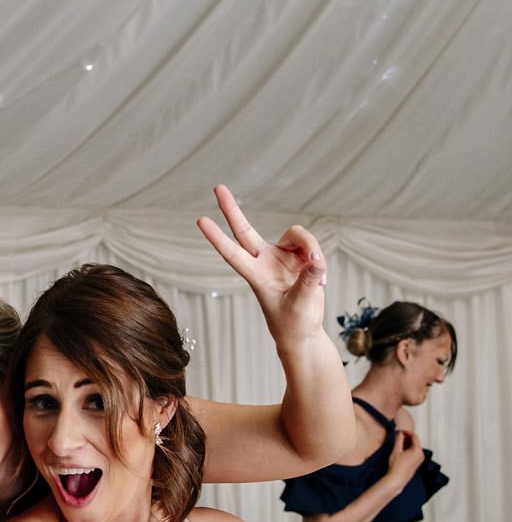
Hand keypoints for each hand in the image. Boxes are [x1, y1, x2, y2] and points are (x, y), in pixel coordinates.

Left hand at [197, 185, 326, 345]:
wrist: (304, 333)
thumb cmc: (294, 325)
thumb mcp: (300, 305)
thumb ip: (307, 281)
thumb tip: (316, 260)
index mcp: (255, 276)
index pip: (232, 253)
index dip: (217, 237)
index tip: (200, 220)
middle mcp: (265, 261)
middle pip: (245, 230)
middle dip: (231, 209)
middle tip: (217, 187)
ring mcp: (282, 257)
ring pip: (297, 234)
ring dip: (311, 248)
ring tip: (319, 274)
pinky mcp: (300, 257)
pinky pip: (310, 244)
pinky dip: (319, 258)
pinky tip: (321, 278)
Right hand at [386, 428, 423, 484]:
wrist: (396, 480)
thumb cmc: (396, 467)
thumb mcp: (396, 450)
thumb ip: (399, 440)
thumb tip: (400, 433)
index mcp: (417, 450)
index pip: (414, 437)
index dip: (407, 432)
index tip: (401, 432)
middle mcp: (421, 455)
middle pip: (415, 442)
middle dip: (407, 438)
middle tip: (399, 437)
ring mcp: (419, 460)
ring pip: (415, 448)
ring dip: (408, 444)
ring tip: (399, 444)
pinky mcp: (416, 464)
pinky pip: (414, 453)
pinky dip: (409, 450)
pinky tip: (402, 451)